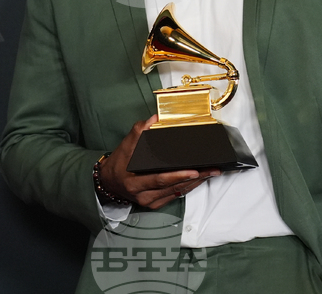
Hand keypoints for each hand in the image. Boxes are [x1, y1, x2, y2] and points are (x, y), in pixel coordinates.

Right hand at [98, 115, 220, 208]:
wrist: (109, 182)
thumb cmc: (118, 164)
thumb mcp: (125, 146)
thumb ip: (139, 132)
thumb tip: (154, 118)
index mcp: (134, 182)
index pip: (159, 179)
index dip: (177, 176)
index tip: (194, 171)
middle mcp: (143, 195)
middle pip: (173, 187)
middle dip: (195, 178)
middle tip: (212, 170)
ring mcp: (149, 201)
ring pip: (177, 192)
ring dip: (195, 183)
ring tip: (210, 172)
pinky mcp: (155, 204)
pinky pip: (175, 196)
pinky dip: (188, 187)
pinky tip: (199, 179)